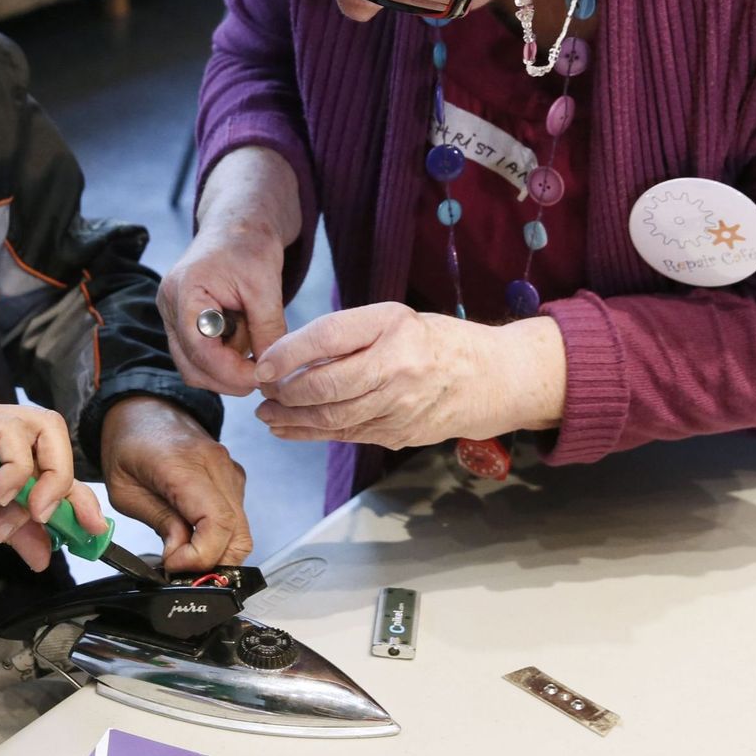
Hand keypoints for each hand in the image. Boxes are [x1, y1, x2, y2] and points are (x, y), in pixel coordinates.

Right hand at [0, 393, 107, 571]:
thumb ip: (7, 530)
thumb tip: (45, 554)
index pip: (50, 459)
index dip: (77, 494)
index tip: (92, 531)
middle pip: (56, 434)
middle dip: (70, 483)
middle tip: (58, 521)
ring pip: (43, 426)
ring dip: (46, 476)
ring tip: (26, 510)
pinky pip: (11, 434)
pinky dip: (17, 470)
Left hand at [101, 396, 251, 572]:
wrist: (143, 408)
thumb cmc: (128, 444)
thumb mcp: (125, 491)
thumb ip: (158, 522)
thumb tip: (181, 556)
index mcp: (184, 466)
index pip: (217, 523)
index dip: (201, 556)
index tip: (174, 564)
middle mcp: (217, 467)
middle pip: (239, 534)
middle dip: (212, 564)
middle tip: (180, 570)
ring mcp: (230, 472)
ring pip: (242, 530)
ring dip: (217, 553)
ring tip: (183, 554)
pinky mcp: (233, 478)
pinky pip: (237, 519)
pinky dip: (220, 538)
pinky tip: (193, 538)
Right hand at [158, 147, 298, 395]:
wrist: (238, 224)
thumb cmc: (250, 245)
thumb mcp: (266, 287)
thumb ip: (268, 331)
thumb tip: (272, 374)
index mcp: (184, 291)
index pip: (199, 350)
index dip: (231, 372)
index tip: (263, 378)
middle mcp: (169, 306)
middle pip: (190, 366)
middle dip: (228, 379)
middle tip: (264, 379)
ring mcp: (171, 315)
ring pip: (193, 366)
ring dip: (227, 371)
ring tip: (257, 355)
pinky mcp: (182, 322)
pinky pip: (198, 355)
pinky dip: (224, 360)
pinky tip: (246, 346)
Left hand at [254, 303, 568, 448]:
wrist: (493, 378)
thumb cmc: (435, 343)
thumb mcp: (395, 320)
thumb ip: (348, 334)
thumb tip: (288, 355)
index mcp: (395, 326)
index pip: (328, 337)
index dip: (288, 354)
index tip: (263, 365)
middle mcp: (399, 365)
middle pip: (326, 386)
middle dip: (284, 392)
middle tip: (262, 390)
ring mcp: (401, 405)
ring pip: (331, 418)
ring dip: (291, 418)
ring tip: (268, 412)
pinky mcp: (399, 433)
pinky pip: (347, 435)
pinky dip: (311, 434)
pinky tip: (289, 429)